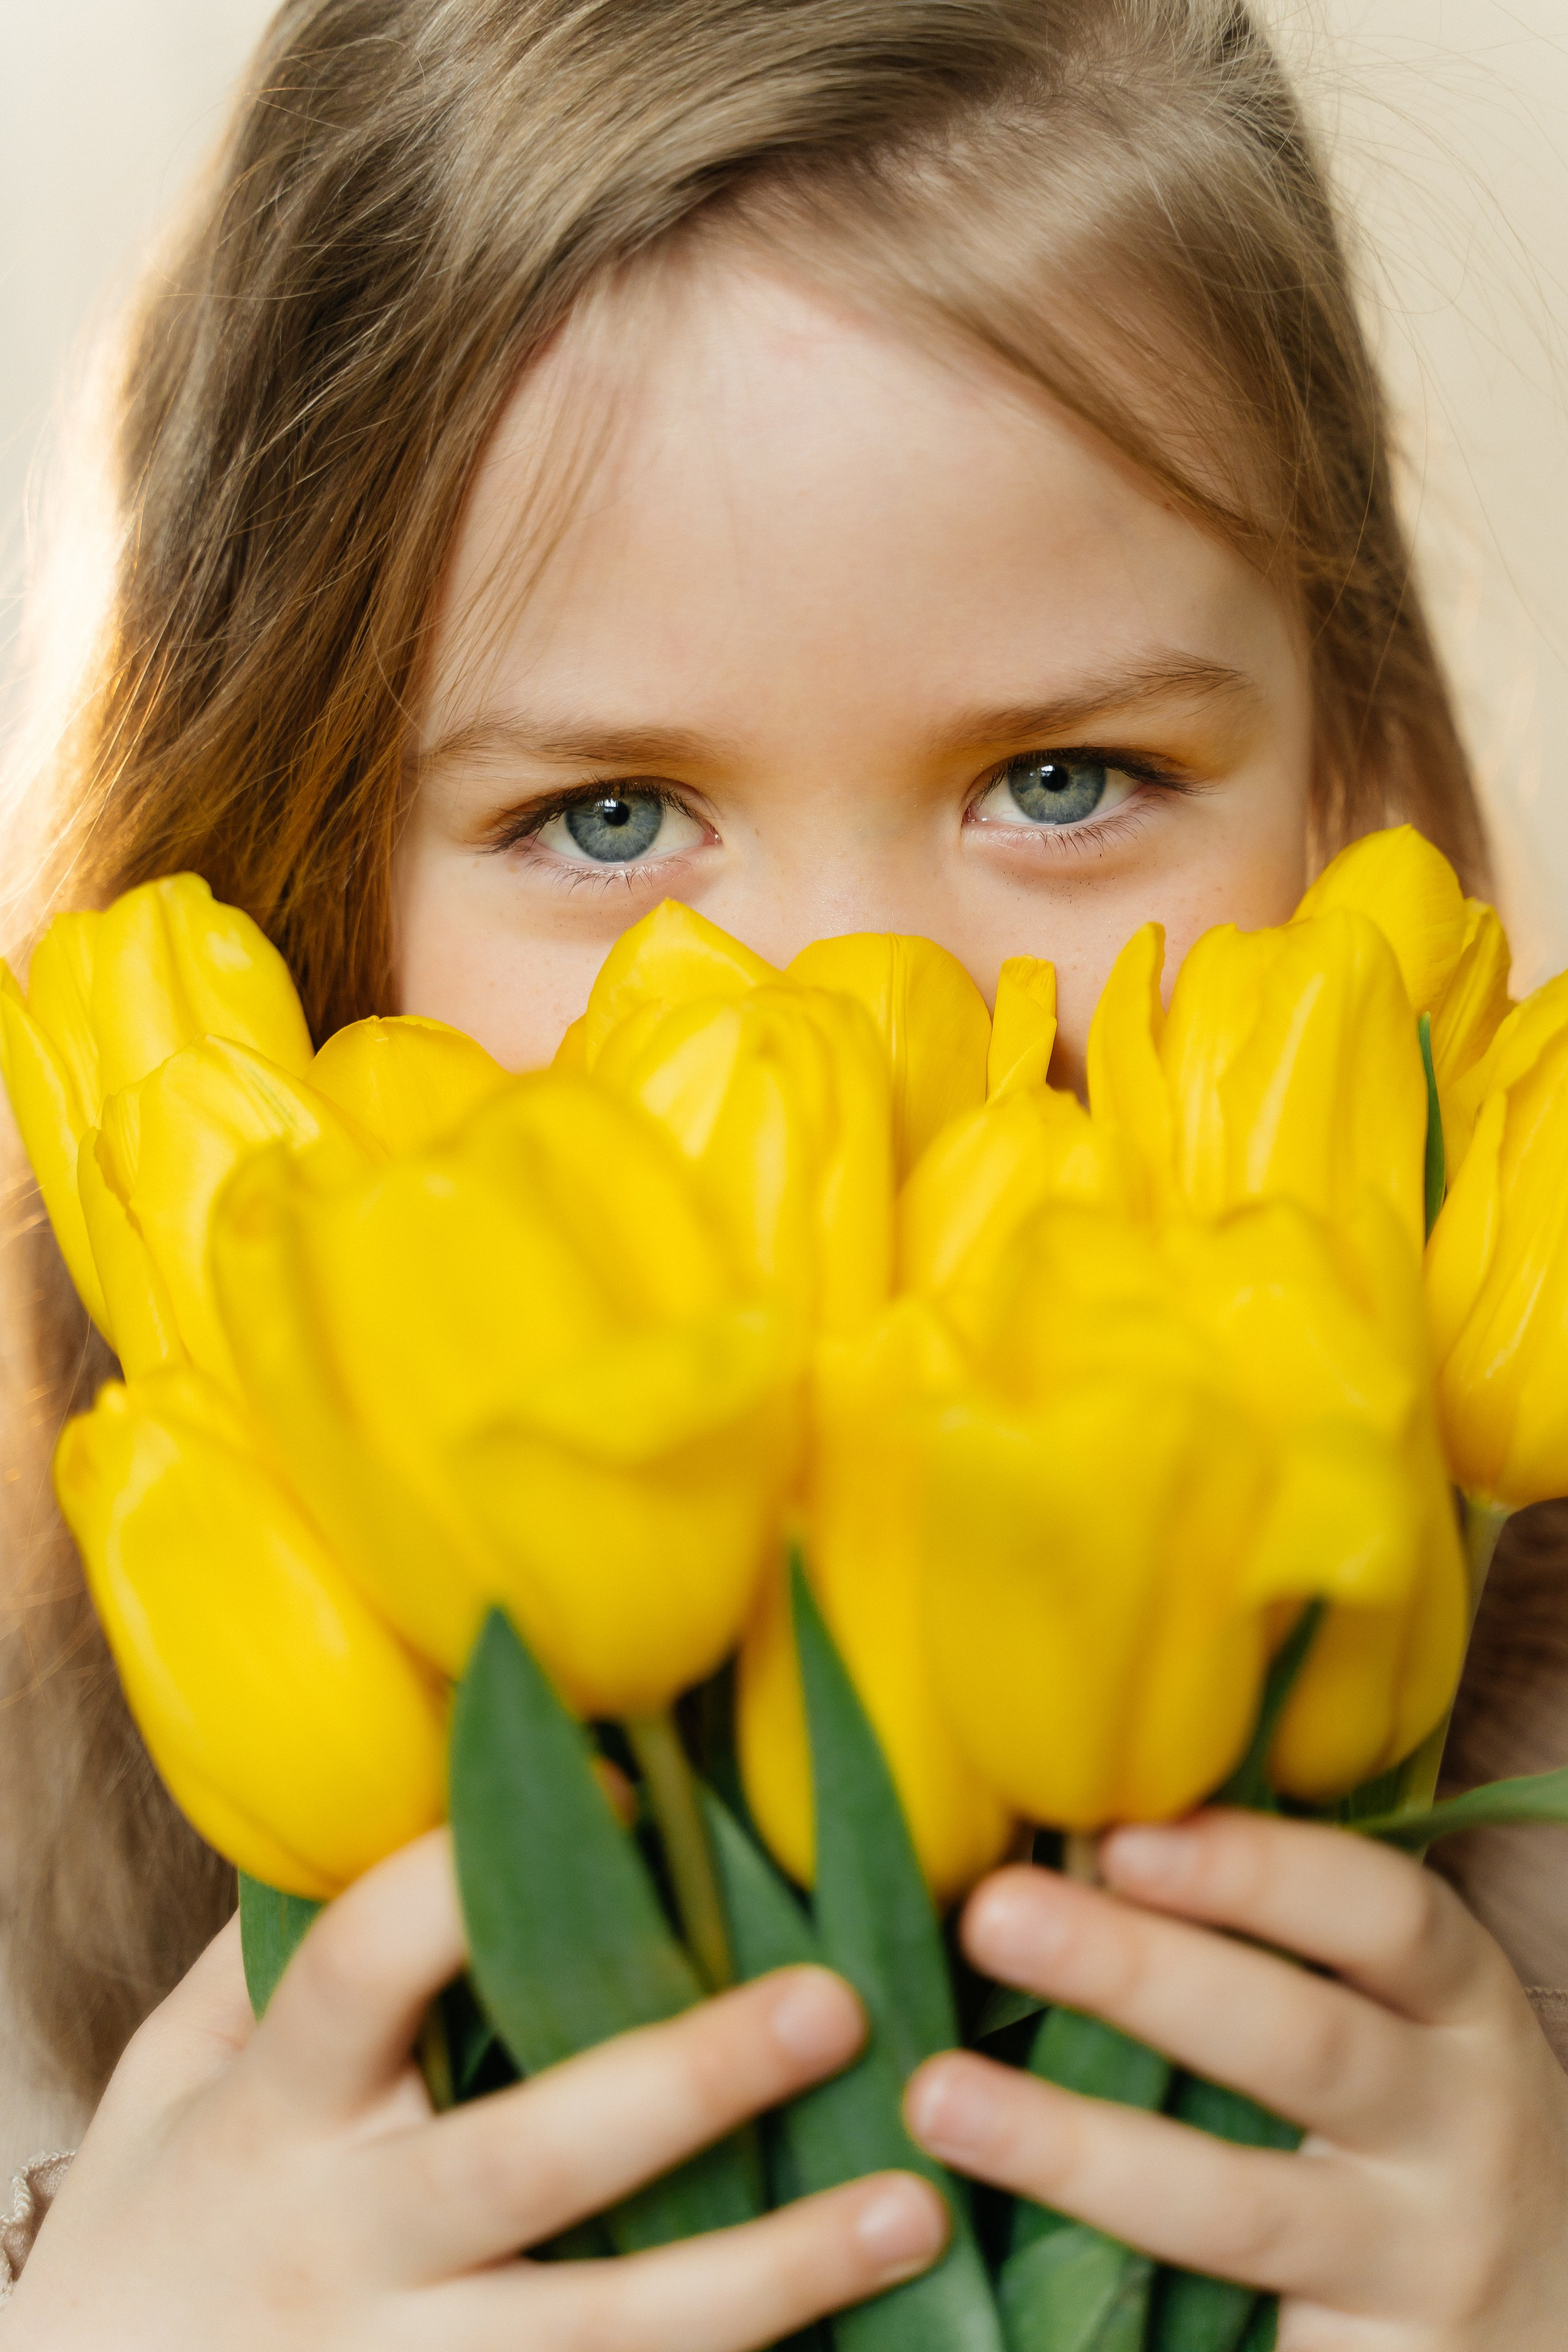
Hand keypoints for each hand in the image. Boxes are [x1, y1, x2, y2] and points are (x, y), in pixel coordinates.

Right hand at [8, 1831, 945, 2349]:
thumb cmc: (159, 2220)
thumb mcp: (172, 2077)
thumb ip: (279, 1958)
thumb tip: (416, 1799)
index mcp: (273, 2115)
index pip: (361, 1971)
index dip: (469, 1875)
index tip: (620, 1783)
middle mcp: (343, 2247)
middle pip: (519, 2165)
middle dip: (678, 2085)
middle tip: (829, 2006)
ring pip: (601, 2336)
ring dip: (769, 2276)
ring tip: (916, 2211)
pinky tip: (862, 2345)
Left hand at [905, 1810, 1567, 2348]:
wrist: (1563, 2309)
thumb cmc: (1430, 2122)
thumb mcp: (1403, 2016)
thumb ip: (1279, 1941)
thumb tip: (1085, 1837)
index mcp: (1459, 2007)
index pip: (1382, 1914)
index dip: (1257, 1871)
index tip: (1124, 1835)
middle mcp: (1458, 2125)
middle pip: (1300, 2044)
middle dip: (1140, 1974)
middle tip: (995, 1915)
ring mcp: (1417, 2257)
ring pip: (1239, 2207)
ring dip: (1076, 2149)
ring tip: (939, 2099)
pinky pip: (1246, 2336)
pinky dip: (1119, 2306)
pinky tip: (997, 2275)